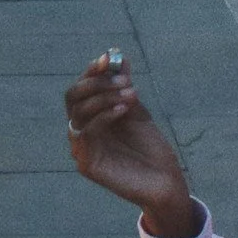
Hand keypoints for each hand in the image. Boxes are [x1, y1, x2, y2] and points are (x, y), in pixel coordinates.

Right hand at [63, 53, 192, 232]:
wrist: (165, 181)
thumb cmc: (151, 148)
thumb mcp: (137, 111)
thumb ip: (123, 88)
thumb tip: (117, 56)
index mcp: (91, 117)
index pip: (81, 88)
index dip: (92, 71)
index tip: (109, 57)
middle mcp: (82, 131)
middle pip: (72, 97)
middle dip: (96, 82)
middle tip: (123, 79)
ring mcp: (82, 148)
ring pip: (77, 112)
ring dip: (103, 96)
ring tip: (130, 93)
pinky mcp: (86, 164)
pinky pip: (86, 132)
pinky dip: (104, 115)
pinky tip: (124, 109)